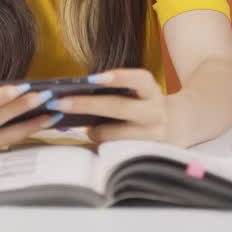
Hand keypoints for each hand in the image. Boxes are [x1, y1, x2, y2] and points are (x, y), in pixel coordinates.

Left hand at [45, 69, 168, 143]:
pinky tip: (91, 137)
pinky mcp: (144, 153)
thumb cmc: (141, 104)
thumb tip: (75, 93)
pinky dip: (100, 143)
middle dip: (86, 104)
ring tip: (78, 125)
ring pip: (114, 134)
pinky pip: (114, 150)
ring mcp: (152, 135)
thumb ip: (115, 90)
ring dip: (93, 130)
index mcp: (151, 90)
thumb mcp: (137, 92)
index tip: (93, 79)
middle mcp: (155, 112)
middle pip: (119, 107)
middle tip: (58, 102)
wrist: (173, 127)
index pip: (139, 79)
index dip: (118, 77)